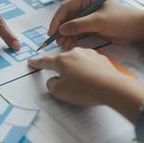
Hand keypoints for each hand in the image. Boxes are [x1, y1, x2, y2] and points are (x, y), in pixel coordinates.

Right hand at [28, 47, 143, 121]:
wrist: (111, 87)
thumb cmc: (85, 88)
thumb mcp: (59, 91)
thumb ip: (51, 84)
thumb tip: (53, 81)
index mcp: (61, 60)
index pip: (45, 61)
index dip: (37, 63)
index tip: (32, 62)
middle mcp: (74, 53)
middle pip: (62, 61)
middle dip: (61, 70)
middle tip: (64, 81)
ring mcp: (88, 54)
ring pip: (76, 61)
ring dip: (75, 70)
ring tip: (81, 83)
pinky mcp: (100, 58)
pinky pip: (89, 64)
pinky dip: (88, 71)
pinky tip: (91, 80)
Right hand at [48, 0, 143, 48]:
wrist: (138, 29)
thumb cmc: (121, 20)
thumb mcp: (99, 21)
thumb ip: (79, 25)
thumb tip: (61, 30)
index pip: (66, 7)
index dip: (57, 20)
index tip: (51, 32)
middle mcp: (85, 5)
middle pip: (66, 17)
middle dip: (61, 29)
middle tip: (57, 41)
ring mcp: (87, 16)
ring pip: (70, 26)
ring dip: (65, 35)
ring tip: (64, 45)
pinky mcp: (90, 26)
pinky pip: (76, 32)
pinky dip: (72, 38)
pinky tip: (69, 44)